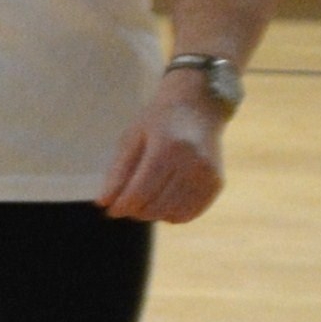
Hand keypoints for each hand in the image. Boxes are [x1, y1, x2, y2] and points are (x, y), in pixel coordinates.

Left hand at [98, 82, 231, 221]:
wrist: (198, 107)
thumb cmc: (158, 121)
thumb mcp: (131, 138)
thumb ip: (118, 171)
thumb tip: (104, 202)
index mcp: (167, 148)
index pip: (140, 191)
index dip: (122, 205)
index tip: (109, 209)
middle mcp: (192, 163)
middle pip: (156, 205)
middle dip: (135, 210)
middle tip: (125, 201)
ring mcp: (208, 175)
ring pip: (172, 214)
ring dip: (152, 213)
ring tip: (143, 199)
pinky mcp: (217, 183)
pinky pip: (189, 214)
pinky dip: (172, 214)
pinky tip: (162, 201)